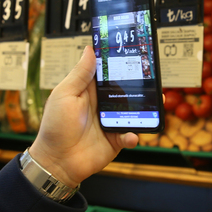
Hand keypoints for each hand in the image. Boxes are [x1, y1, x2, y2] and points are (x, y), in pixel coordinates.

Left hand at [29, 47, 137, 186]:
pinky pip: (130, 135)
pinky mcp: (115, 140)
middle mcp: (102, 104)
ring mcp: (110, 122)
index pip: (107, 72)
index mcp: (89, 91)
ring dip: (144, 107)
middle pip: (125, 90)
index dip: (118, 62)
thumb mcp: (64, 95)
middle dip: (138, 84)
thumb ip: (79, 74)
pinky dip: (133, 135)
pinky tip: (131, 135)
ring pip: (133, 111)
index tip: (131, 50)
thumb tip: (89, 50)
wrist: (57, 161)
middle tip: (151, 76)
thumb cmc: (55, 127)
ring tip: (156, 101)